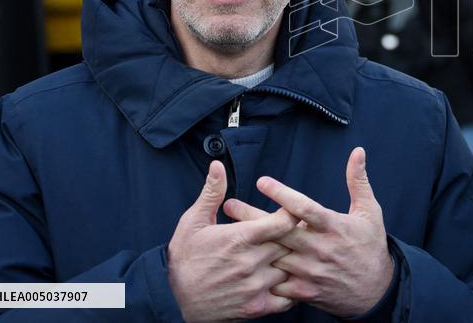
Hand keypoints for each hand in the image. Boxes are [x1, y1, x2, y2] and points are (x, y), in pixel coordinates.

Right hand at [167, 160, 298, 320]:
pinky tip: (286, 279)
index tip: (292, 212)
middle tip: (297, 233)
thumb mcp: (193, 222)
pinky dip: (291, 288)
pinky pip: (287, 297)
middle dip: (295, 237)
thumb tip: (217, 165)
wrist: (174, 300)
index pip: (283, 222)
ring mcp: (255, 286)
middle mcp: (251, 262)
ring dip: (293, 262)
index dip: (292, 214)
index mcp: (239, 238)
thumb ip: (212, 193)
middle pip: (291, 244)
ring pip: (291, 269)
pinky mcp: (256, 307)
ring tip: (293, 255)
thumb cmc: (185, 258)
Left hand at [223, 147, 394, 318]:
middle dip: (252, 218)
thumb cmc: (370, 246)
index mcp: (334, 227)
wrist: (375, 291)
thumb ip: (358, 181)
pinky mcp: (305, 291)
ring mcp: (311, 272)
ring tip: (227, 234)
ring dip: (251, 245)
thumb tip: (357, 152)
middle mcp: (320, 249)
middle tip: (230, 206)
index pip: (304, 208)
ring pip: (274, 257)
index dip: (282, 194)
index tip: (262, 181)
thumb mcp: (369, 211)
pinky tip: (244, 264)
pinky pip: (276, 283)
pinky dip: (261, 274)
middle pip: (279, 231)